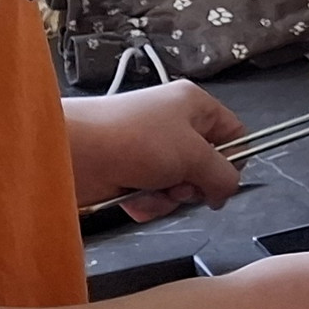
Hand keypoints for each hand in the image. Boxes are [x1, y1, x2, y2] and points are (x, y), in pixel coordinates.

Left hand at [63, 80, 244, 219]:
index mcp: (193, 105)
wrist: (76, 153)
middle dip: (194, 184)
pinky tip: (132, 196)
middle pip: (205, 166)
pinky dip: (147, 202)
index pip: (232, 133)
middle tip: (180, 183)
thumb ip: (223, 175)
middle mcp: (172, 124)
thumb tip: (229, 190)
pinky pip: (154, 197)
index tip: (221, 181)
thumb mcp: (194, 155)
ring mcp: (150, 149)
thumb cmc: (133, 140)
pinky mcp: (130, 172)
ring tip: (151, 188)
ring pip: (180, 187)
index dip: (232, 160)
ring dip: (168, 198)